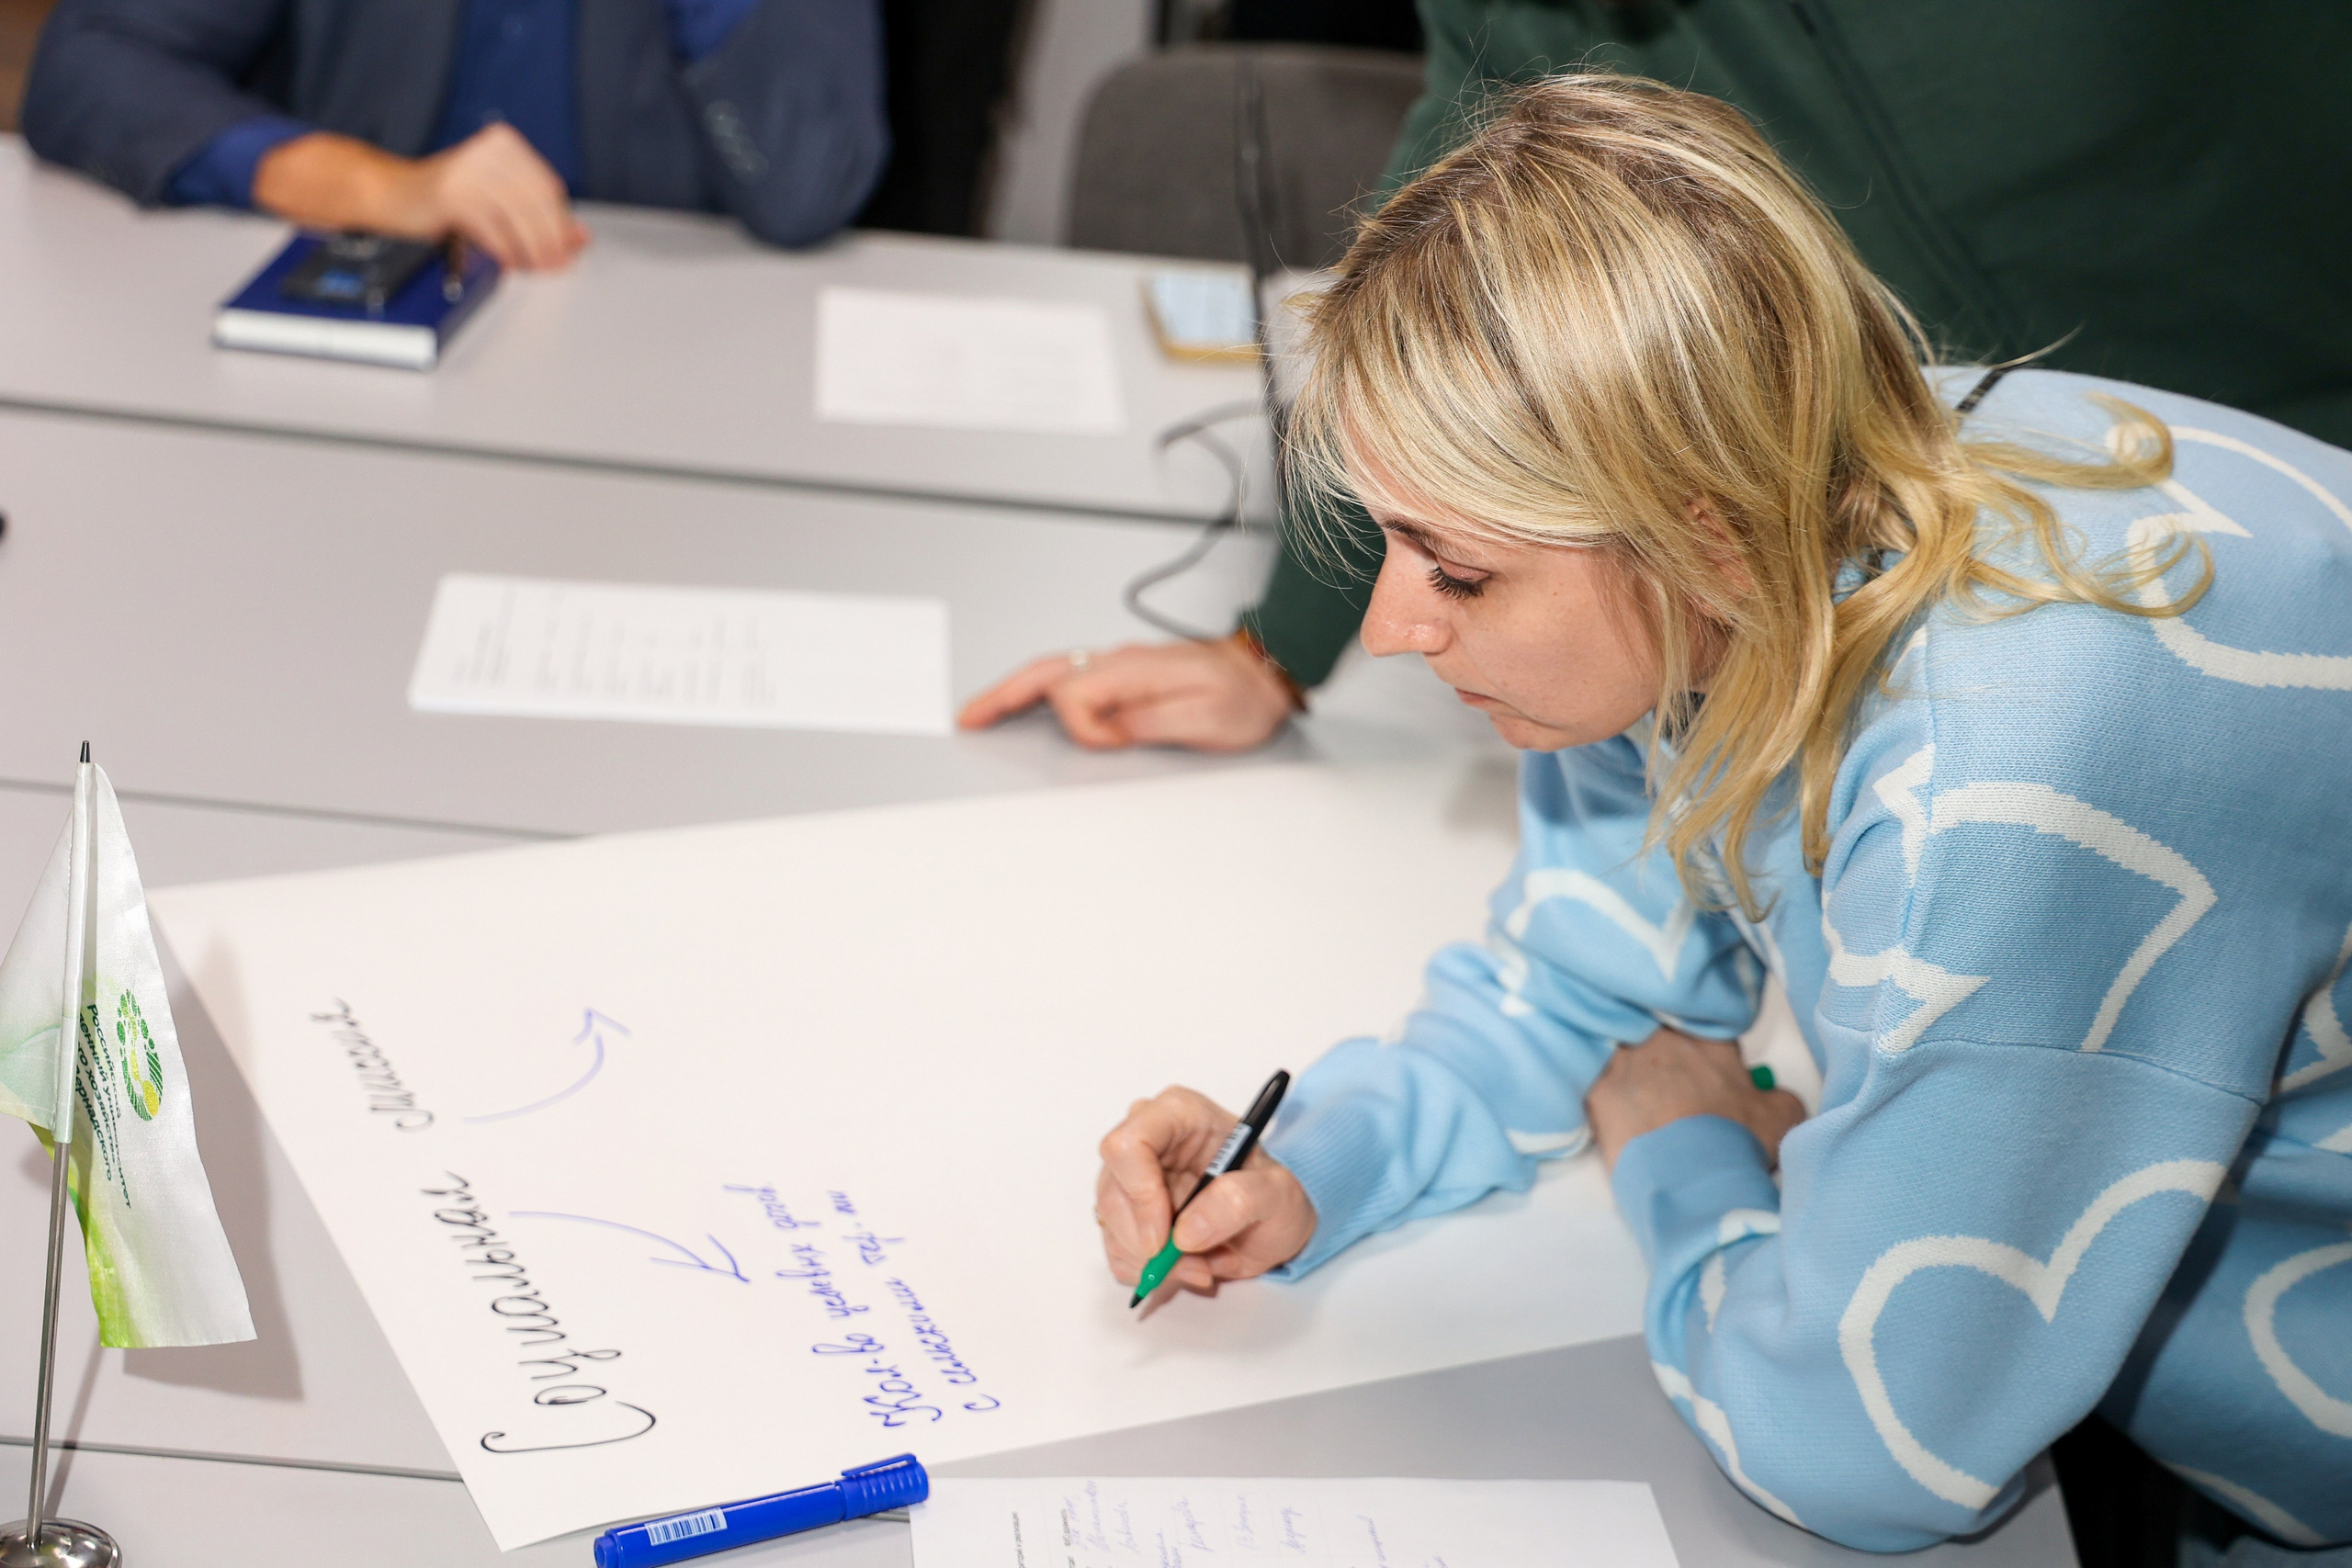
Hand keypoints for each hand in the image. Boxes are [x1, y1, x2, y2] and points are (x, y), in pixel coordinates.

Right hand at [253, 125, 588, 271]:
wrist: (390, 194)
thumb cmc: (445, 197)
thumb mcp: (497, 202)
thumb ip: (537, 216)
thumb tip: (579, 238)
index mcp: (504, 145)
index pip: (548, 187)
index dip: (561, 223)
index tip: (570, 248)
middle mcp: (489, 151)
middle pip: (537, 202)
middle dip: (551, 240)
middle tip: (557, 265)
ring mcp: (469, 170)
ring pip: (518, 217)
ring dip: (532, 250)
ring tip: (535, 268)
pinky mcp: (452, 193)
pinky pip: (492, 229)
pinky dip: (505, 251)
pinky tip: (509, 263)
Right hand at [958, 636, 1296, 751]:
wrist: (1265, 672)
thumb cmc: (1243, 699)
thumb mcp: (1208, 719)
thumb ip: (1154, 722)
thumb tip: (1108, 729)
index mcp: (1135, 670)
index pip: (1077, 695)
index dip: (1085, 728)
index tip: (1112, 746)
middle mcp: (1120, 661)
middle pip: (1045, 672)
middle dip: (1003, 695)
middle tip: (970, 719)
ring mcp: (1119, 665)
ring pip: (1052, 672)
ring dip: (1013, 692)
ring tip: (982, 714)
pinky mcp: (1125, 675)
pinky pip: (1070, 678)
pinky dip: (1037, 690)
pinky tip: (1028, 704)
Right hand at [1096, 1085, 1315, 1295]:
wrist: (1272, 1217)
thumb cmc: (1274, 1192)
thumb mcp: (1277, 1193)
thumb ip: (1238, 1201)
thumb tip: (1185, 1232)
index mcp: (1178, 1115)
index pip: (1128, 1144)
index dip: (1139, 1194)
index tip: (1167, 1238)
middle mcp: (1146, 1140)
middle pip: (1113, 1194)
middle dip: (1150, 1243)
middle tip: (1195, 1264)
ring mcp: (1130, 1178)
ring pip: (1110, 1227)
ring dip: (1153, 1262)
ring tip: (1203, 1264)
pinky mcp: (1127, 1214)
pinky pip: (1116, 1251)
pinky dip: (1148, 1271)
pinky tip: (1187, 1265)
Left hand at [1585, 1027, 1804, 1169]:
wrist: (1688, 1175)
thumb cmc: (1736, 1142)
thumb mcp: (1782, 1117)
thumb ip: (1777, 1094)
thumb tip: (1771, 1094)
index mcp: (1707, 1039)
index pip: (1701, 1023)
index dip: (1703, 1044)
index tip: (1704, 1065)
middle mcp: (1661, 1039)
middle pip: (1654, 1031)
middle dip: (1659, 1048)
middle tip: (1667, 1079)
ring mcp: (1622, 1060)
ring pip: (1617, 1048)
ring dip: (1625, 1065)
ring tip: (1635, 1094)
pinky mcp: (1594, 1090)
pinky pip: (1588, 1077)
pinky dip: (1594, 1088)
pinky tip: (1604, 1109)